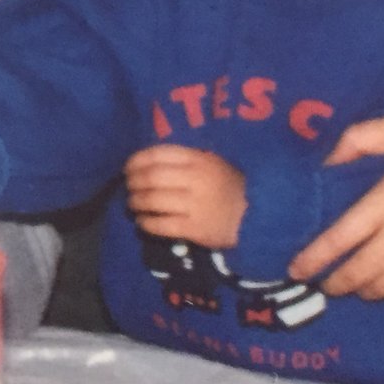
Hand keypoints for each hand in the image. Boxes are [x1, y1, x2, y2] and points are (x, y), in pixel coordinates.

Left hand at [125, 145, 246, 248]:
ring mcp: (195, 205)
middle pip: (152, 177)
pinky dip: (146, 223)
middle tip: (128, 186)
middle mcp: (196, 179)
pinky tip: (142, 222)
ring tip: (133, 204)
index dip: (137, 160)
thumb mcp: (213, 162)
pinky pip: (162, 225)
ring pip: (153, 201)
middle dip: (133, 182)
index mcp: (200, 159)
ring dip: (136, 202)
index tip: (128, 167)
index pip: (159, 154)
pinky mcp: (195, 229)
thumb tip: (147, 162)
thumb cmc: (229, 186)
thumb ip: (185, 160)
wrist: (255, 215)